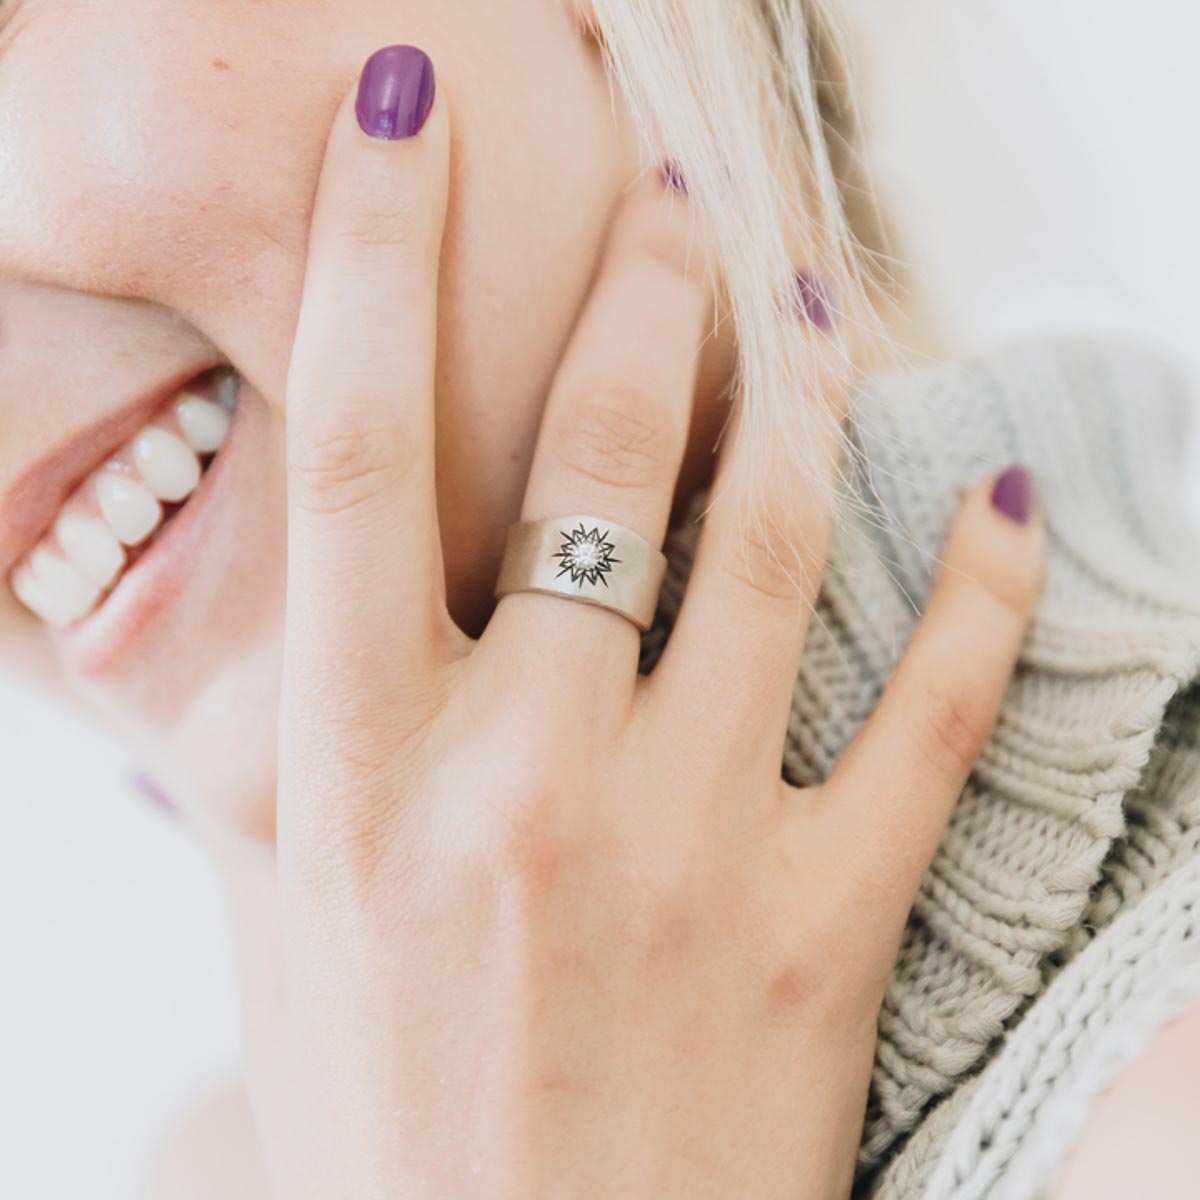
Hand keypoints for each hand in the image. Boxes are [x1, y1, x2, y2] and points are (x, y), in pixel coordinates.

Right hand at [263, 46, 1044, 1198]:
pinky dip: (984, 597)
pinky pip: (935, 716)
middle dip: (642, 286)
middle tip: (679, 205)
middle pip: (594, 447)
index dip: (372, 248)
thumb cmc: (385, 1135)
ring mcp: (685, 849)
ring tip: (809, 298)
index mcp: (354, 776)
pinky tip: (1004, 505)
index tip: (404, 118)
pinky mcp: (824, 926)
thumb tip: (270, 644)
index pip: (349, 446)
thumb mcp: (279, 938)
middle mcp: (515, 782)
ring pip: (773, 545)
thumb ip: (275, 775)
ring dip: (800, 389)